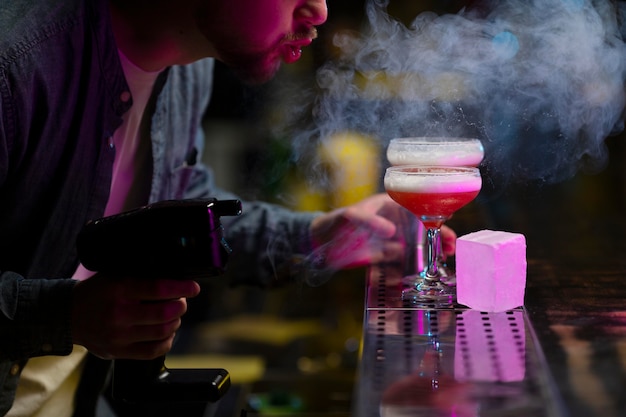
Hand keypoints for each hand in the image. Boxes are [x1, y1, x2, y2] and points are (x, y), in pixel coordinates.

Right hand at [71, 273, 199, 359]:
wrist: (67, 316)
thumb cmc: (96, 292)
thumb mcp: (115, 275)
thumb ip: (141, 276)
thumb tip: (174, 276)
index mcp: (120, 289)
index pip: (159, 288)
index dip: (182, 288)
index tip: (193, 288)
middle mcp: (120, 313)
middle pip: (165, 313)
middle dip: (181, 306)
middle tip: (182, 302)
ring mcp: (119, 335)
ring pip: (162, 332)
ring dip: (175, 323)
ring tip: (174, 316)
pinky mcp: (118, 351)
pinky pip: (152, 351)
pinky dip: (166, 342)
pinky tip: (167, 334)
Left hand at [309, 193, 457, 270]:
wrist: (320, 243)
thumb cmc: (335, 222)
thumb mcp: (350, 217)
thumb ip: (368, 220)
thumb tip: (392, 232)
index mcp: (390, 205)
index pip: (418, 208)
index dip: (435, 216)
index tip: (447, 225)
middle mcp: (395, 222)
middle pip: (423, 228)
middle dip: (439, 236)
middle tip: (451, 247)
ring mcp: (392, 240)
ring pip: (417, 246)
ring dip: (431, 252)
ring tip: (444, 259)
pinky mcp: (386, 257)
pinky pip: (403, 262)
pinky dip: (412, 268)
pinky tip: (421, 273)